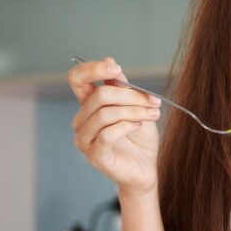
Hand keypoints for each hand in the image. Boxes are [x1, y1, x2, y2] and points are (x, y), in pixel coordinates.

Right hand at [68, 56, 161, 194]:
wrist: (146, 169)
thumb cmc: (139, 138)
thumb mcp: (135, 106)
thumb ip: (122, 87)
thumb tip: (109, 61)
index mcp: (88, 105)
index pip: (76, 79)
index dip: (92, 69)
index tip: (116, 69)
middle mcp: (81, 121)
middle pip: (99, 95)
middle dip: (131, 95)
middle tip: (153, 101)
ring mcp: (85, 139)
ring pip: (105, 113)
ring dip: (134, 110)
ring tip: (154, 114)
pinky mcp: (94, 155)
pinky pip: (108, 133)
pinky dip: (127, 125)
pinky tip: (140, 125)